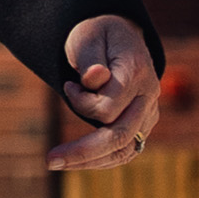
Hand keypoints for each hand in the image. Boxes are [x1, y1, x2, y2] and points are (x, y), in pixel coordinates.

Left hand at [49, 14, 160, 170]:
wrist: (118, 35)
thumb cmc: (97, 34)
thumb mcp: (87, 36)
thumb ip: (90, 57)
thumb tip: (94, 78)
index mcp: (136, 71)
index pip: (110, 106)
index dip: (82, 102)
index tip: (67, 85)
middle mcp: (149, 96)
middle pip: (120, 135)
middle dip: (82, 151)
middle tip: (49, 160)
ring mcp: (149, 112)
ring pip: (126, 150)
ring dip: (90, 161)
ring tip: (56, 163)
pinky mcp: (143, 123)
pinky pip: (127, 150)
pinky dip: (102, 159)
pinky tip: (76, 161)